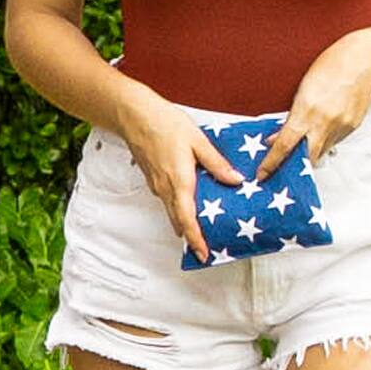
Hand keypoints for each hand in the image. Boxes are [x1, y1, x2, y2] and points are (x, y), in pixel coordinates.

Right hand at [109, 86, 248, 263]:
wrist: (134, 115)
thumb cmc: (164, 124)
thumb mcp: (198, 141)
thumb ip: (217, 164)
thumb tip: (235, 180)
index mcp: (179, 181)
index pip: (187, 219)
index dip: (196, 239)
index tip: (204, 254)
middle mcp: (165, 188)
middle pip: (178, 221)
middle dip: (191, 237)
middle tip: (205, 249)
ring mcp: (157, 184)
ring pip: (172, 212)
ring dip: (184, 223)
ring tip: (200, 229)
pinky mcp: (153, 178)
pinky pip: (167, 200)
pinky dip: (178, 208)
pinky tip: (189, 203)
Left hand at [253, 34, 370, 180]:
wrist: (364, 60)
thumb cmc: (330, 67)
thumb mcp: (303, 89)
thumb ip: (291, 117)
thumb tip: (276, 138)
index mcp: (306, 110)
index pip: (285, 144)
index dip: (272, 162)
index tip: (262, 174)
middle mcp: (324, 122)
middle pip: (306, 156)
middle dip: (295, 164)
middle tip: (284, 167)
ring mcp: (341, 126)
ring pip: (322, 150)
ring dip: (311, 150)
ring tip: (306, 138)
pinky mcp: (353, 126)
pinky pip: (335, 141)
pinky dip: (325, 139)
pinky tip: (325, 124)